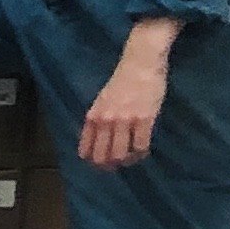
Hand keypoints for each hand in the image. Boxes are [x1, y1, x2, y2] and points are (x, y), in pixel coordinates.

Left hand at [77, 18, 177, 169]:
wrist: (140, 63)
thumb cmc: (122, 81)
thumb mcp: (102, 100)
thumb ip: (99, 119)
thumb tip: (97, 140)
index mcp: (93, 116)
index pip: (85, 149)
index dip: (92, 161)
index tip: (100, 165)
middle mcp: (105, 121)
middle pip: (102, 156)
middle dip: (109, 165)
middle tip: (117, 165)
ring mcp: (124, 121)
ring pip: (121, 155)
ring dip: (127, 161)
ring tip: (132, 158)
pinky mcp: (144, 119)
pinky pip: (141, 146)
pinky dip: (141, 153)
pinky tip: (143, 150)